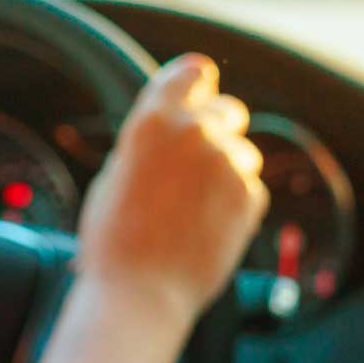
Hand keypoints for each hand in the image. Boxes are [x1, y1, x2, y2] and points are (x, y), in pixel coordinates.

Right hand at [73, 53, 268, 326]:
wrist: (140, 292)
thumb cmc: (113, 240)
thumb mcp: (115, 174)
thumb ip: (148, 143)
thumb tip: (169, 132)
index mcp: (152, 119)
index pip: (195, 71)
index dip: (197, 86)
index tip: (197, 99)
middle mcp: (195, 131)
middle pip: (228, 110)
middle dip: (216, 132)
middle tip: (195, 167)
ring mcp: (228, 163)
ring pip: (243, 152)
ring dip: (226, 171)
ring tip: (194, 209)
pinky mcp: (250, 195)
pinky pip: (250, 187)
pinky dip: (235, 204)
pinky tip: (206, 227)